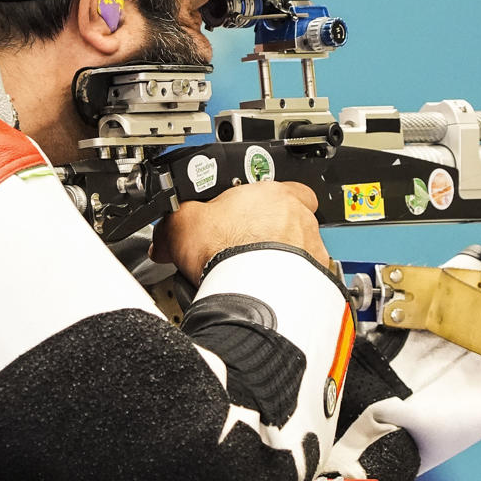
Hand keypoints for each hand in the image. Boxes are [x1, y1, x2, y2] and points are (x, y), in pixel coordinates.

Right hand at [152, 181, 328, 281]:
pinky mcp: (318, 279)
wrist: (251, 291)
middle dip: (270, 233)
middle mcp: (298, 218)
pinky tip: (271, 294)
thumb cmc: (225, 251)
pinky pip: (308, 280)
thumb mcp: (183, 224)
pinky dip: (292, 286)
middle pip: (289, 219)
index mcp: (270, 193)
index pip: (275, 187)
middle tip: (246, 249)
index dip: (258, 202)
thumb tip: (162, 237)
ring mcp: (311, 249)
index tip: (244, 215)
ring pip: (302, 249)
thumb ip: (175, 222)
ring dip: (284, 260)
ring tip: (256, 276)